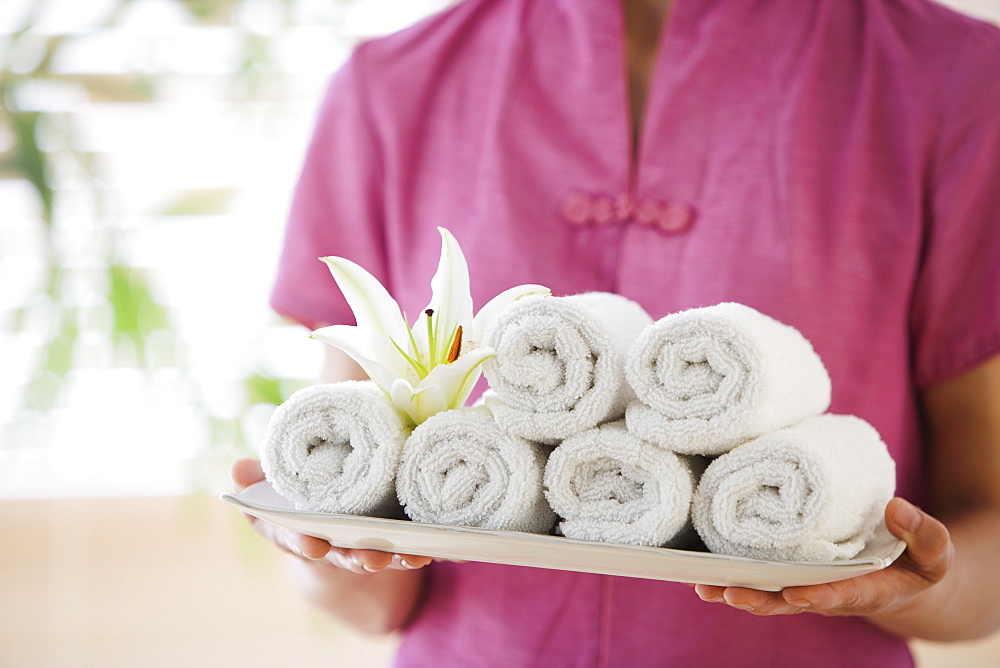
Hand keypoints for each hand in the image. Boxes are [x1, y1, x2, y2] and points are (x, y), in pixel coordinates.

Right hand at [231, 458, 434, 573]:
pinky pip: (398, 549)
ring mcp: (354, 545)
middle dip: (356, 559)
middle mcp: (325, 544)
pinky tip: (429, 550)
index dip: (303, 542)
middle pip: (340, 556)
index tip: (314, 545)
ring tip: (408, 557)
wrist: (322, 511)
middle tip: (370, 559)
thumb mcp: (272, 484)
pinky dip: (413, 552)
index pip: (293, 538)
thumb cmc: (295, 493)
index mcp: (293, 530)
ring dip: (391, 558)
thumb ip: (257, 478)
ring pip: (373, 556)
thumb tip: (237, 469)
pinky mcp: (382, 540)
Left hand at [693, 497, 953, 617]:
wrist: (907, 576)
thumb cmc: (919, 562)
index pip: (840, 595)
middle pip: (792, 602)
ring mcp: (811, 586)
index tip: (795, 595)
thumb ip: (923, 531)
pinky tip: (704, 574)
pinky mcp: (795, 574)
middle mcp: (832, 593)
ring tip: (705, 588)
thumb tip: (895, 507)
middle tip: (729, 595)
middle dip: (761, 600)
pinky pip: (763, 580)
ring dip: (738, 592)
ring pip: (770, 594)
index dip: (818, 596)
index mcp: (867, 591)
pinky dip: (736, 578)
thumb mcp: (934, 550)